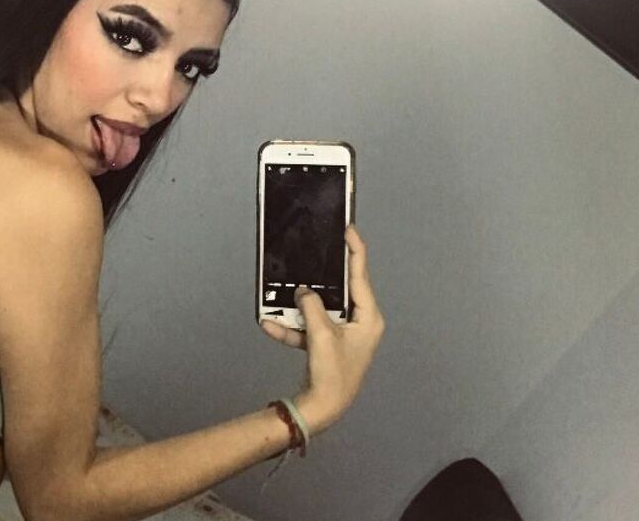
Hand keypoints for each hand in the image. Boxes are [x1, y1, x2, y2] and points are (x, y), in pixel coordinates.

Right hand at [259, 224, 383, 433]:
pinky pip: (307, 328)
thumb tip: (303, 290)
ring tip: (278, 301)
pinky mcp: (326, 343)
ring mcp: (342, 333)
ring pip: (318, 309)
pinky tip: (270, 325)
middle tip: (314, 252)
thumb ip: (312, 306)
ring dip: (296, 308)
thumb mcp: (322, 335)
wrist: (323, 409)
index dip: (355, 251)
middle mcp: (359, 323)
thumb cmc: (334, 375)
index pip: (361, 277)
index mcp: (368, 318)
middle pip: (338, 291)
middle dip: (319, 279)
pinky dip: (290, 327)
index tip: (349, 230)